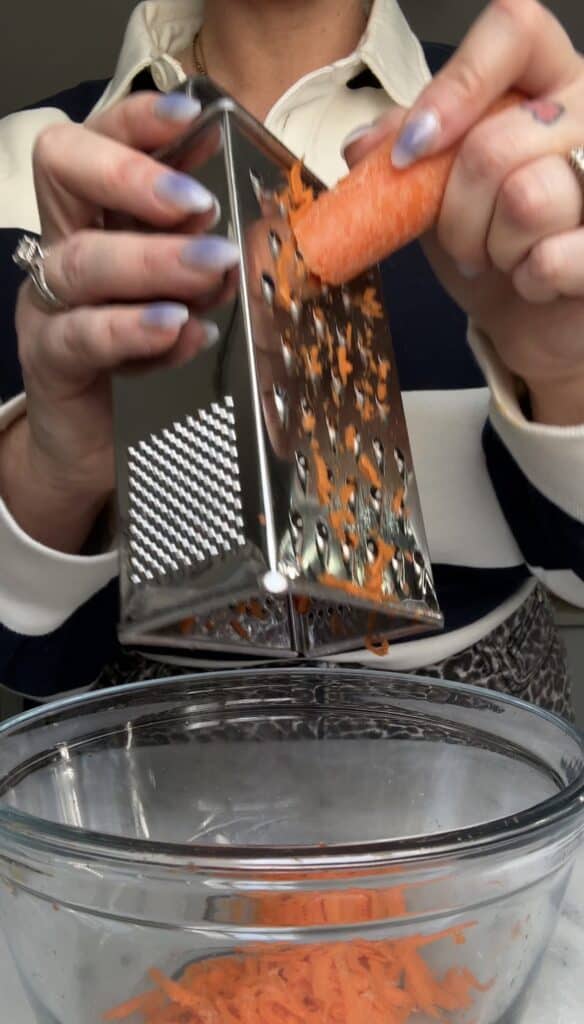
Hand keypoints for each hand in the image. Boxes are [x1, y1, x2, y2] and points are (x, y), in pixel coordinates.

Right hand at [0, 91, 239, 550]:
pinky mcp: (50, 359)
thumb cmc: (148, 363)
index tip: (194, 114)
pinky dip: (133, 330)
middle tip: (198, 204)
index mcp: (100, 217)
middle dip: (133, 176)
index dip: (138, 120)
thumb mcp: (187, 301)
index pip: (100, 140)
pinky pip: (81, 335)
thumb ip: (216, 264)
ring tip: (209, 270)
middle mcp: (66, 245)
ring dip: (152, 260)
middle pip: (63, 170)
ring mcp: (51, 302)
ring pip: (80, 260)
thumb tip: (274, 238)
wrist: (98, 447)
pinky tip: (180, 331)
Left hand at [345, 0, 583, 425]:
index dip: (455, 87)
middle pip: (495, 142)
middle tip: (460, 237)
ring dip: (490, 248)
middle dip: (455, 211)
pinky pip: (551, 258)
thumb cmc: (489, 240)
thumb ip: (406, 149)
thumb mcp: (436, 187)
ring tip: (502, 256)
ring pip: (526, 199)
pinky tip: (534, 280)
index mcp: (545, 78)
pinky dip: (525, 282)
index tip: (410, 150)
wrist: (530, 314)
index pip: (512, 28)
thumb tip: (363, 145)